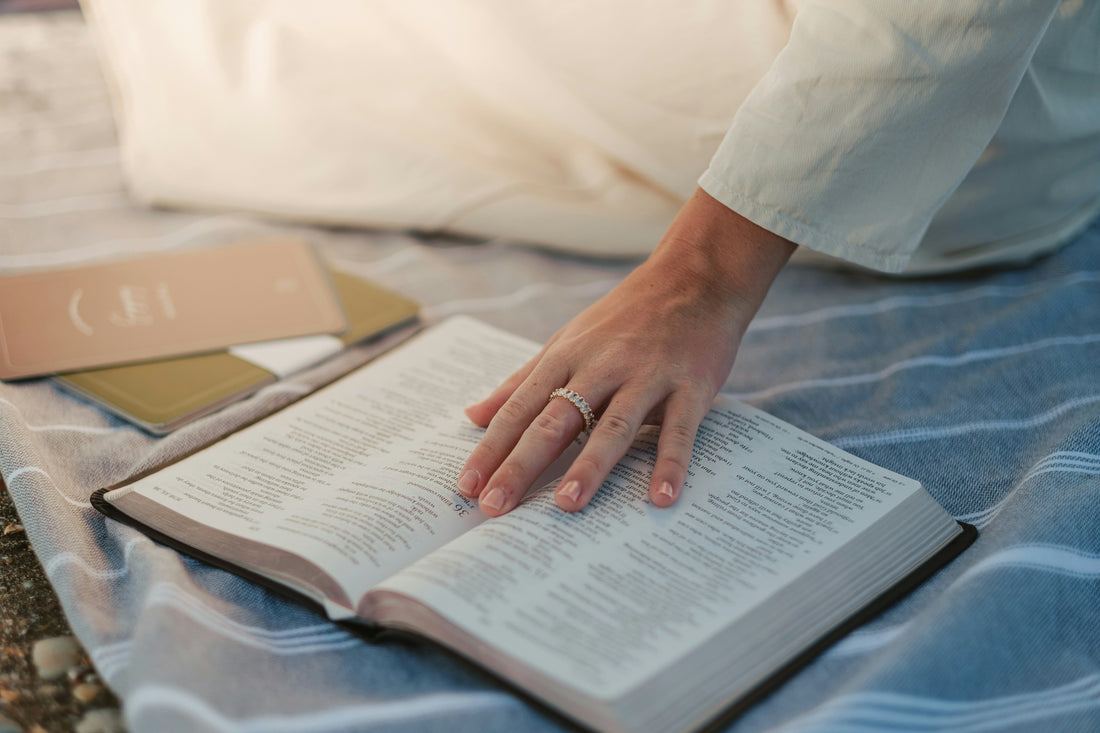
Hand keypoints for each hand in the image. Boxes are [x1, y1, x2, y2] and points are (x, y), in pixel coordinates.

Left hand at [457, 189, 794, 515]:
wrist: (696, 277)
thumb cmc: (626, 315)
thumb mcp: (567, 340)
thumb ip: (522, 380)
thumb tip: (472, 413)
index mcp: (566, 357)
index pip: (519, 409)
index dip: (491, 448)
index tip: (467, 486)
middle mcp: (602, 367)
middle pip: (554, 421)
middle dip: (521, 465)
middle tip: (494, 506)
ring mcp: (647, 377)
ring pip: (613, 426)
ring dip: (589, 466)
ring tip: (566, 505)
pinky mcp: (690, 386)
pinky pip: (679, 430)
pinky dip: (671, 464)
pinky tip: (660, 498)